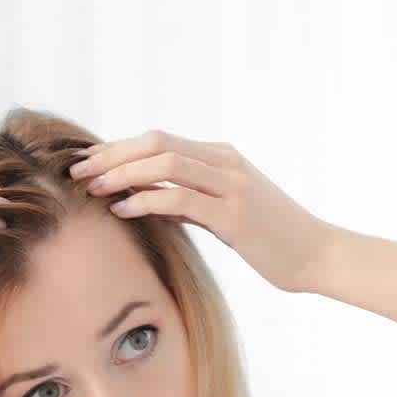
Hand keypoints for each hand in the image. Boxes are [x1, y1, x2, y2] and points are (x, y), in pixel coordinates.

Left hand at [68, 131, 336, 292]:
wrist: (318, 256)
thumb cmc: (273, 240)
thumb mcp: (227, 215)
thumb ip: (191, 202)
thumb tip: (148, 200)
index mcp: (223, 157)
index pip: (160, 140)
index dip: (118, 148)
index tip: (87, 163)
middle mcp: (226, 163)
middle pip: (156, 143)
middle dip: (112, 155)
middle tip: (77, 171)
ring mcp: (232, 186)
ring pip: (165, 163)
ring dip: (122, 174)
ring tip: (93, 189)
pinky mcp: (235, 215)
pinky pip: (180, 199)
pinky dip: (145, 200)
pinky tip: (123, 210)